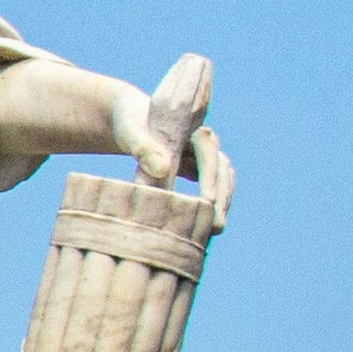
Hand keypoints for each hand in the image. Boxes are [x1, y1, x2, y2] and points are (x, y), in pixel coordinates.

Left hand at [118, 52, 233, 218]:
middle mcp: (206, 143)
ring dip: (222, 205)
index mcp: (192, 130)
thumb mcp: (130, 132)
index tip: (208, 202)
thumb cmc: (129, 125)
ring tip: (214, 231)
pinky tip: (206, 226)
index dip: (210, 179)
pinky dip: (213, 205)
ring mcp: (206, 157)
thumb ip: (143, 148)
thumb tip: (162, 169)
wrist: (132, 120)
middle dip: (222, 198)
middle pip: (222, 171)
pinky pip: (214, 188)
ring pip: (223, 181)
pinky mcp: (201, 169)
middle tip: (216, 227)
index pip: (209, 154)